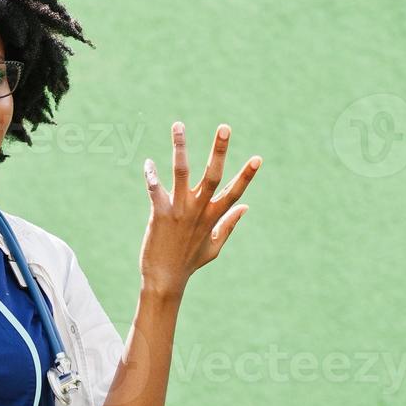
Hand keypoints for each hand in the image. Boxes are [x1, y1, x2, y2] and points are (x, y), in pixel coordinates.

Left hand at [140, 122, 260, 294]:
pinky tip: (148, 163)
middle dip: (219, 150)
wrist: (165, 280)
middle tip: (225, 127)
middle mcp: (199, 210)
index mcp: (213, 217)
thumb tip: (245, 207)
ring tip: (178, 125)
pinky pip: (156, 189)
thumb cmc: (189, 263)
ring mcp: (180, 210)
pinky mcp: (161, 214)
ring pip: (182, 172)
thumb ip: (229, 225)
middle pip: (213, 175)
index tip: (258, 158)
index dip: (246, 175)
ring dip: (180, 147)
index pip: (234, 192)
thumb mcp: (214, 246)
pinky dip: (152, 175)